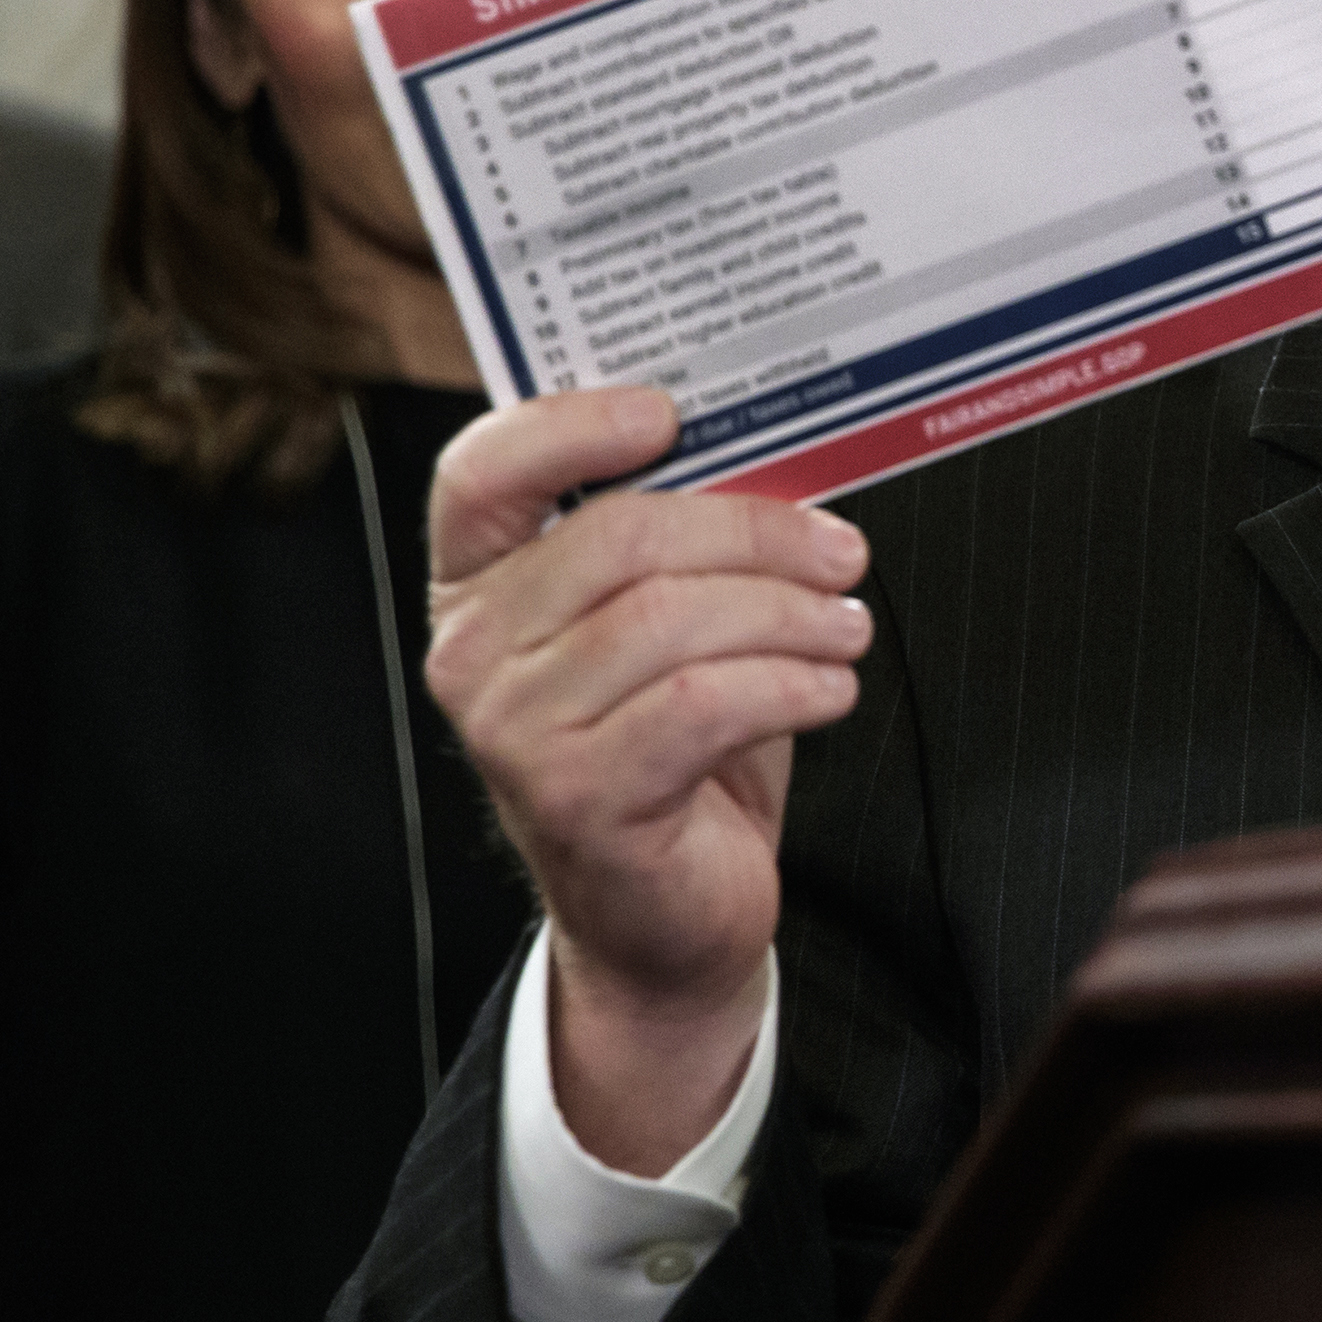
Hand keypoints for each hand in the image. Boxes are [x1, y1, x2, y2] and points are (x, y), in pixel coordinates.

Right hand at [425, 387, 868, 1170]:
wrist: (671, 908)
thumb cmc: (678, 744)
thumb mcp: (671, 624)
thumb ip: (687, 541)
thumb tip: (780, 453)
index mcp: (480, 584)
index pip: (483, 471)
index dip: (570, 425)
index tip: (671, 414)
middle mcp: (473, 651)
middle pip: (621, 538)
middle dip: (757, 534)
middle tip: (841, 553)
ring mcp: (512, 729)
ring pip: (672, 621)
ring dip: (791, 614)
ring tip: (847, 627)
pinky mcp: (576, 796)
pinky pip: (703, 704)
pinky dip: (790, 683)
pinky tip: (829, 686)